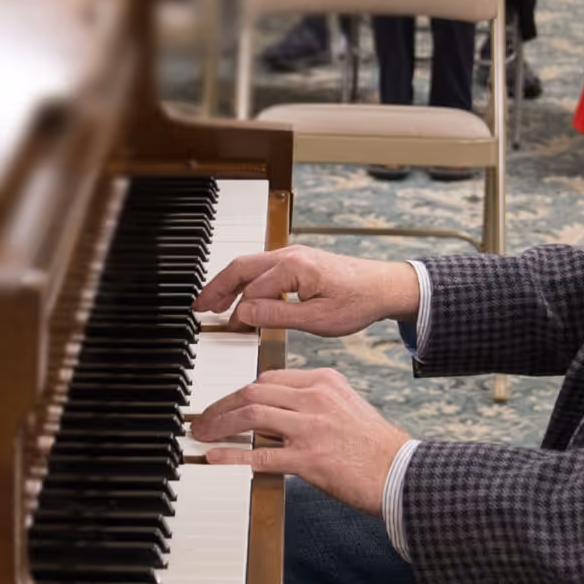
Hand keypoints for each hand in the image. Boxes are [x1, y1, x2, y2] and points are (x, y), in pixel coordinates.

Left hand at [192, 368, 411, 514]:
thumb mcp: (346, 405)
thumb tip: (276, 410)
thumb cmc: (375, 445)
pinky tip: (215, 455)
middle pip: (253, 392)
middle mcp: (315, 399)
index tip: (226, 402)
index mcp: (324, 381)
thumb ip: (312, 402)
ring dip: (219, 424)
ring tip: (202, 433)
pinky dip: (233, 453)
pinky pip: (261, 453)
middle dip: (221, 405)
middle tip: (204, 417)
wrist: (401, 471)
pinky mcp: (309, 459)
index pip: (268, 378)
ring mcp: (310, 429)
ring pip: (251, 415)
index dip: (240, 391)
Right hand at [193, 245, 417, 336]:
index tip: (226, 329)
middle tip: (198, 307)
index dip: (236, 312)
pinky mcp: (298, 261)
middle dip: (216, 287)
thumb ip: (277, 316)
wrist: (385, 286)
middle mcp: (289, 254)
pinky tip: (240, 298)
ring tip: (212, 304)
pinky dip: (245, 282)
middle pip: (240, 268)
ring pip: (249, 266)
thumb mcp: (317, 319)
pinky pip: (262, 268)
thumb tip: (243, 314)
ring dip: (229, 284)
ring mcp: (293, 255)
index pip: (251, 290)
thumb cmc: (358, 302)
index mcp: (293, 267)